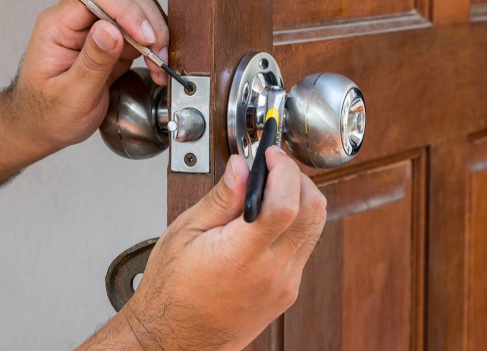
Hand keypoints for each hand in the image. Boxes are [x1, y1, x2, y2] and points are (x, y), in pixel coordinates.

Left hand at [8, 0, 169, 154]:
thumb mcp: (70, 94)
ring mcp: (96, 30)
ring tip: (158, 63)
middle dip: (145, 20)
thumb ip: (92, 62)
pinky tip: (156, 66)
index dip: (125, 10)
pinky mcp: (112, 43)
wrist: (45, 128)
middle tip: (157, 52)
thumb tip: (111, 30)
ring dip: (153, 33)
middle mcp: (77, 21)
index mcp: (57, 26)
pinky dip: (153, 46)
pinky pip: (139, 32)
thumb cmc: (48, 114)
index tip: (144, 36)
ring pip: (135, 10)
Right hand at [122, 148, 327, 349]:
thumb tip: (242, 166)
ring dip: (301, 198)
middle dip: (297, 177)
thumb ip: (220, 198)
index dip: (284, 170)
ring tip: (269, 188)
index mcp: (241, 256)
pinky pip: (304, 247)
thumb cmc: (171, 291)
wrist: (175, 339)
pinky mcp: (287, 292)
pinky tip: (268, 218)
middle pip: (313, 211)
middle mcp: (272, 273)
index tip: (270, 153)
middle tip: (273, 165)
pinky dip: (295, 223)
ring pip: (315, 228)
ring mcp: (285, 285)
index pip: (286, 205)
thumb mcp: (184, 233)